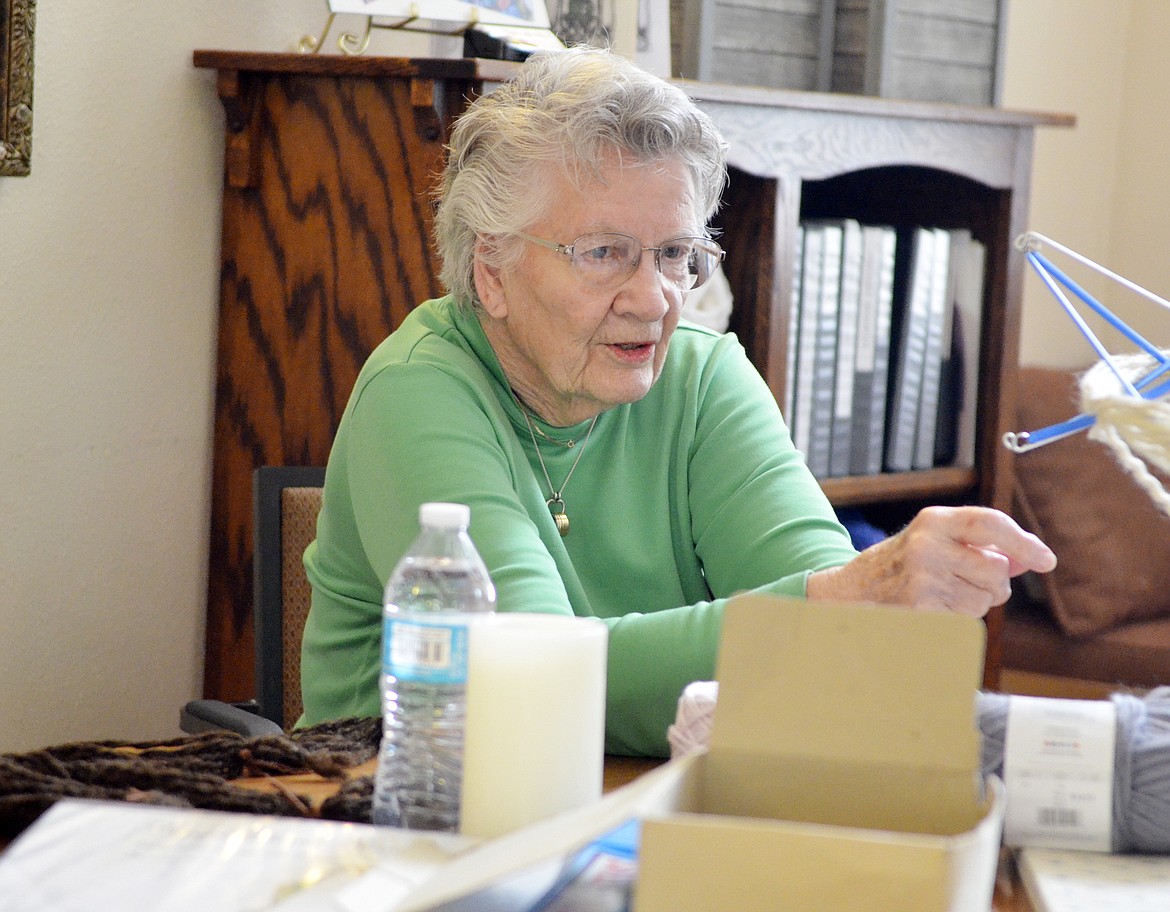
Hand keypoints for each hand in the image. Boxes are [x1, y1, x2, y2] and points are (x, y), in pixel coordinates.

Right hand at [806, 506, 1056, 617]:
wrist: (849, 592)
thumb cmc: (899, 566)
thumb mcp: (933, 542)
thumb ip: (979, 546)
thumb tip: (1027, 559)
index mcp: (933, 520)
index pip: (990, 523)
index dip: (1023, 542)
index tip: (1046, 560)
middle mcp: (927, 545)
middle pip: (996, 571)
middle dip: (992, 583)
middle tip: (962, 581)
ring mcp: (923, 578)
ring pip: (984, 599)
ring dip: (973, 603)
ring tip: (940, 595)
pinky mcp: (921, 609)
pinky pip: (966, 619)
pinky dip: (957, 619)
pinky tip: (931, 609)